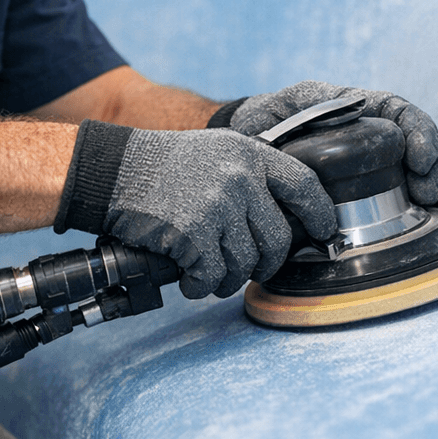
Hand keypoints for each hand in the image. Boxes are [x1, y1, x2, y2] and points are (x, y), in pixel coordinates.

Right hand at [58, 121, 336, 298]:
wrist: (114, 169)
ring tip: (209, 275)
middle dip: (266, 264)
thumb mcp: (217, 152)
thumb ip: (251, 176)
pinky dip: (201, 286)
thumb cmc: (164, 165)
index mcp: (251, 154)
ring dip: (228, 279)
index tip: (323, 233)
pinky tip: (188, 279)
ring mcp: (218, 205)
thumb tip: (287, 219)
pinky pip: (212, 276)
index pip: (304, 185)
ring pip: (246, 263)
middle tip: (249, 270)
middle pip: (278, 238)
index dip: (320, 214)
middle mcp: (241, 177)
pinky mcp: (193, 232)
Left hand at [223, 81, 437, 207]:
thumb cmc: (266, 118)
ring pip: (416, 168)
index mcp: (356, 107)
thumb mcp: (281, 107)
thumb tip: (333, 117)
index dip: (419, 131)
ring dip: (432, 184)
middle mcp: (371, 133)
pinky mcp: (365, 189)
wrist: (250, 142)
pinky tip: (427, 216)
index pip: (399, 111)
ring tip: (432, 204)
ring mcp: (371, 161)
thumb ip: (302, 110)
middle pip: (417, 142)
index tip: (420, 157)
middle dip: (433, 165)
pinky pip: (399, 192)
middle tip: (428, 190)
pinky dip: (418, 203)